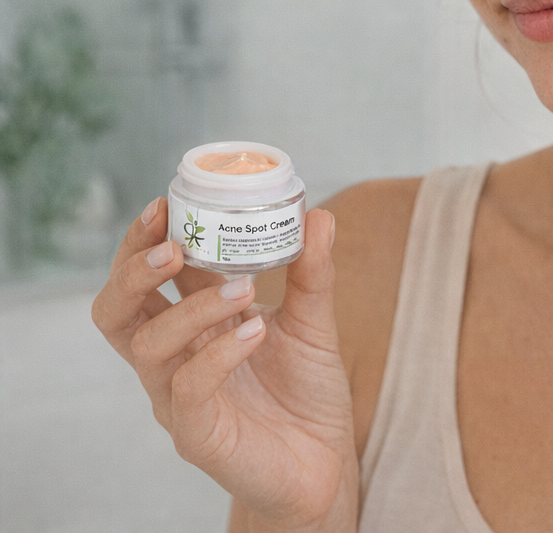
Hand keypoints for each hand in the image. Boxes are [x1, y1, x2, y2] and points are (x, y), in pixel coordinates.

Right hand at [92, 201, 357, 531]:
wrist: (325, 461)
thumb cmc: (305, 390)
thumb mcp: (313, 319)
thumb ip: (312, 270)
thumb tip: (319, 214)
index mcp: (191, 324)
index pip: (145, 276)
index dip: (146, 239)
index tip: (166, 203)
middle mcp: (174, 357)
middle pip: (116, 310)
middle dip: (134, 269)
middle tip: (173, 245)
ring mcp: (179, 397)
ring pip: (149, 345)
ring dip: (194, 306)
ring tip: (243, 288)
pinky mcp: (197, 434)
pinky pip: (187, 389)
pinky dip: (219, 352)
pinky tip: (256, 331)